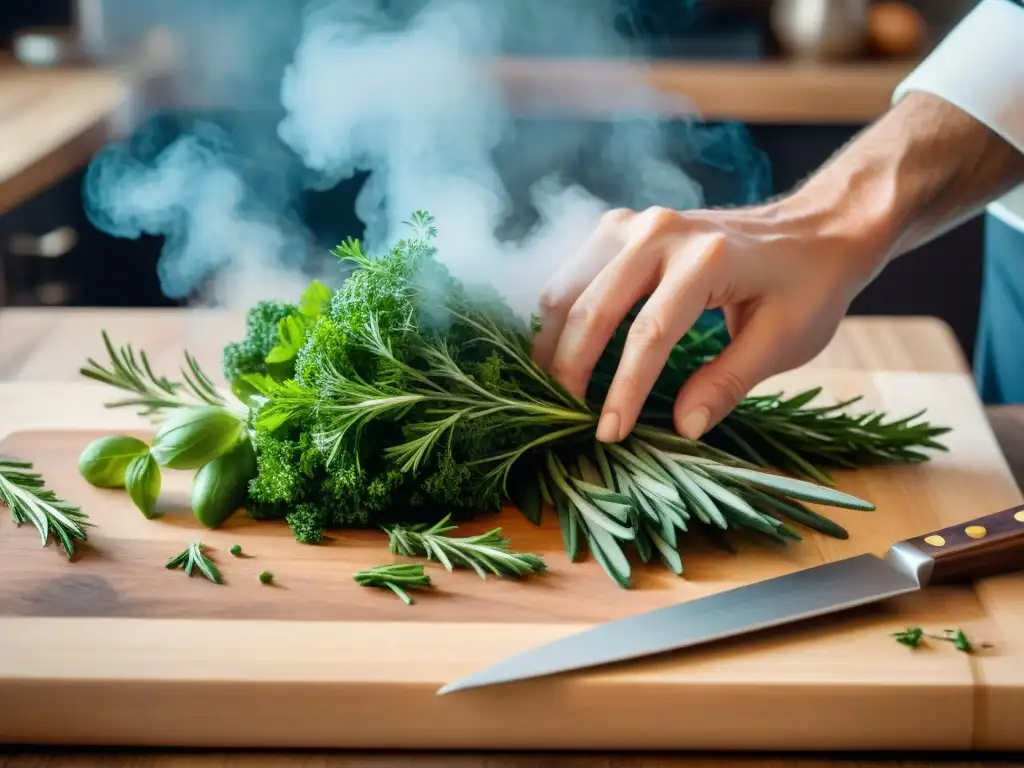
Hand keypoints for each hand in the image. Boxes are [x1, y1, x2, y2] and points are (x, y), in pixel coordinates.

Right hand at [531, 202, 887, 442]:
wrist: (815, 228)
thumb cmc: (807, 287)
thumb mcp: (784, 342)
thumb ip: (727, 383)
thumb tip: (681, 428)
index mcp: (708, 259)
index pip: (649, 333)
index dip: (624, 390)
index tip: (608, 434)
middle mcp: (662, 232)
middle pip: (593, 307)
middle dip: (571, 369)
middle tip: (563, 419)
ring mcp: (635, 223)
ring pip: (569, 287)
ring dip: (554, 342)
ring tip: (554, 391)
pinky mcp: (622, 226)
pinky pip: (573, 274)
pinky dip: (561, 316)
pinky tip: (562, 353)